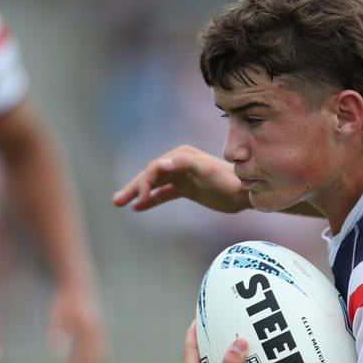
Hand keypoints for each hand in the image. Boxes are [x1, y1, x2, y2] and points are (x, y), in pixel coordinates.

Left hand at [47, 284, 107, 362]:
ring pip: (100, 355)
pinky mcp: (98, 330)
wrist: (79, 284)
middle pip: (97, 358)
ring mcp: (100, 331)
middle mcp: (97, 331)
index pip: (86, 354)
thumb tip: (54, 348)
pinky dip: (92, 361)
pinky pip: (99, 350)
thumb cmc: (65, 300)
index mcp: (88, 328)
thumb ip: (57, 330)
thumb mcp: (57, 313)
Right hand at [111, 145, 247, 212]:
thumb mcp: (206, 171)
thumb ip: (185, 165)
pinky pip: (163, 193)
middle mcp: (179, 163)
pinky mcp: (186, 188)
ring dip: (138, 193)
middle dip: (133, 187)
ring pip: (154, 184)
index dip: (143, 183)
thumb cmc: (228, 180)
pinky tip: (139, 207)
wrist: (246, 193)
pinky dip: (152, 199)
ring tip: (120, 203)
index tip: (139, 200)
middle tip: (116, 201)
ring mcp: (181, 176)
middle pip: (149, 175)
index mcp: (181, 156)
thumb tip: (160, 163)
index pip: (154, 168)